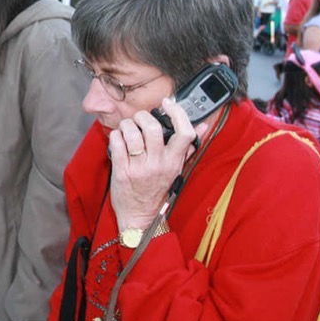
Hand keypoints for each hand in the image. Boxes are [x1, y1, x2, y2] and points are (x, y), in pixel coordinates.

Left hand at [108, 97, 208, 230]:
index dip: (177, 113)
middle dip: (143, 117)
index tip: (168, 103)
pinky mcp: (121, 171)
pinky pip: (117, 143)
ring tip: (127, 129)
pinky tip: (119, 138)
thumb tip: (203, 126)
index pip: (185, 133)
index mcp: (174, 162)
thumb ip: (187, 147)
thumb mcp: (176, 169)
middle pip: (152, 128)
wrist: (139, 216)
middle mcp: (158, 164)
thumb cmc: (156, 191)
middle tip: (140, 119)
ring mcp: (139, 168)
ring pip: (132, 133)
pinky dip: (116, 135)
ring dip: (127, 125)